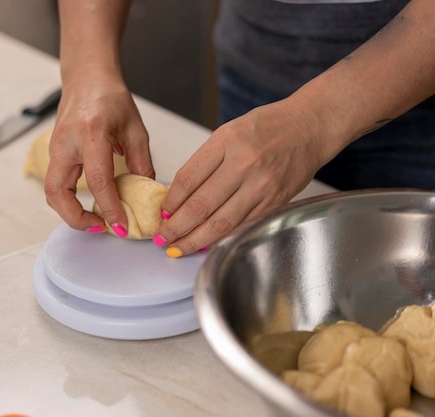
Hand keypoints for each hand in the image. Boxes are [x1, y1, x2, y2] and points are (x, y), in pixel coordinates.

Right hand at [45, 78, 154, 235]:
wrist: (87, 79)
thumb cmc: (110, 98)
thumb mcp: (135, 130)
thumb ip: (141, 164)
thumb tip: (145, 195)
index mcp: (91, 133)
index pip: (97, 180)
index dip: (109, 207)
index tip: (121, 226)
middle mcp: (67, 143)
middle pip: (57, 192)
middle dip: (76, 218)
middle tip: (101, 227)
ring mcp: (55, 149)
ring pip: (52, 192)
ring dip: (70, 213)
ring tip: (96, 219)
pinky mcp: (53, 154)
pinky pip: (56, 184)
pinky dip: (69, 201)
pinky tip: (89, 204)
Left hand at [154, 96, 324, 256]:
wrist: (310, 127)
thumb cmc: (267, 127)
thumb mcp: (229, 132)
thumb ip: (205, 162)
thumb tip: (179, 195)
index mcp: (227, 142)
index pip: (188, 179)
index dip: (170, 201)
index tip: (161, 213)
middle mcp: (244, 164)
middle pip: (201, 205)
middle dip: (176, 227)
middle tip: (163, 238)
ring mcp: (261, 185)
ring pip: (221, 222)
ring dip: (195, 239)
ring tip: (178, 248)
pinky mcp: (275, 201)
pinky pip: (242, 225)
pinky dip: (222, 238)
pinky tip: (207, 244)